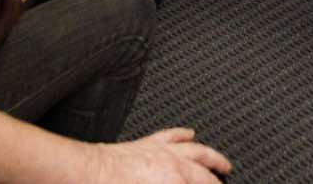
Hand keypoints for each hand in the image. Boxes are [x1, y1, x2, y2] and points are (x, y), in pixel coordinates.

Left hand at [84, 127, 231, 182]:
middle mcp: (173, 164)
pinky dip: (183, 135)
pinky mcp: (147, 143)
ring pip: (196, 150)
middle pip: (204, 172)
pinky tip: (190, 134)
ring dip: (212, 157)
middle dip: (216, 179)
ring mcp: (161, 151)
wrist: (87, 174)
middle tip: (225, 181)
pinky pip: (172, 136)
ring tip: (223, 164)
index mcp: (174, 181)